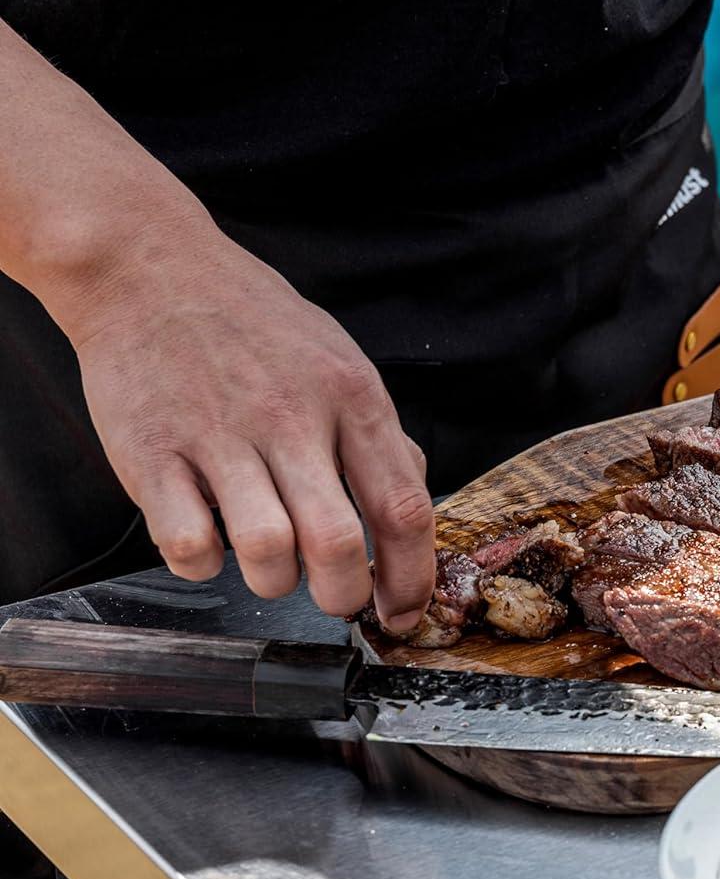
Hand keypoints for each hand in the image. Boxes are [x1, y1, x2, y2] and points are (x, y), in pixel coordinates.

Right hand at [65, 217, 434, 629]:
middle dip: (345, 595)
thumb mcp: (340, 360)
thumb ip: (378, 435)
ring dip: (275, 583)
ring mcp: (218, 435)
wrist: (148, 267)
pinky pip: (189, 544)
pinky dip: (203, 564)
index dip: (412, 578)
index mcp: (351, 397)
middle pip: (338, 543)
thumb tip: (410, 506)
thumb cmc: (252, 321)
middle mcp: (291, 417)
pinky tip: (208, 541)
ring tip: (270, 564)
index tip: (404, 610)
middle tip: (337, 597)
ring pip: (267, 552)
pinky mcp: (151, 452)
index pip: (405, 509)